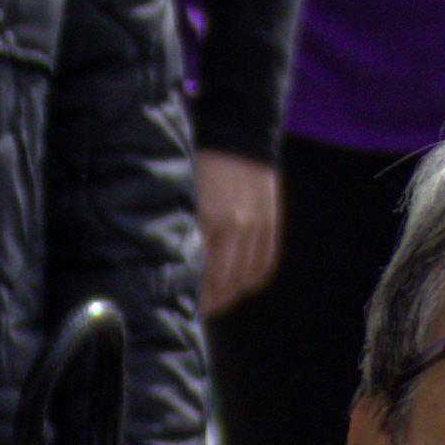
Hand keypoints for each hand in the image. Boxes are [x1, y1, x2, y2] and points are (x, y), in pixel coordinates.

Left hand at [193, 151, 280, 313]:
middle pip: (223, 282)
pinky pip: (265, 264)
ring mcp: (256, 226)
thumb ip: (182, 228)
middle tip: (196, 309)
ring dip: (231, 295)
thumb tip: (174, 264)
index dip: (191, 294)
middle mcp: (234, 226)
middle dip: (209, 302)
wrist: (237, 135)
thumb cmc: (201, 164)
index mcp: (207, 219)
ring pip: (245, 278)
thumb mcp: (183, 194)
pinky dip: (252, 279)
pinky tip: (239, 283)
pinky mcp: (271, 223)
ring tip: (217, 300)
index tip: (180, 304)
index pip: (199, 272)